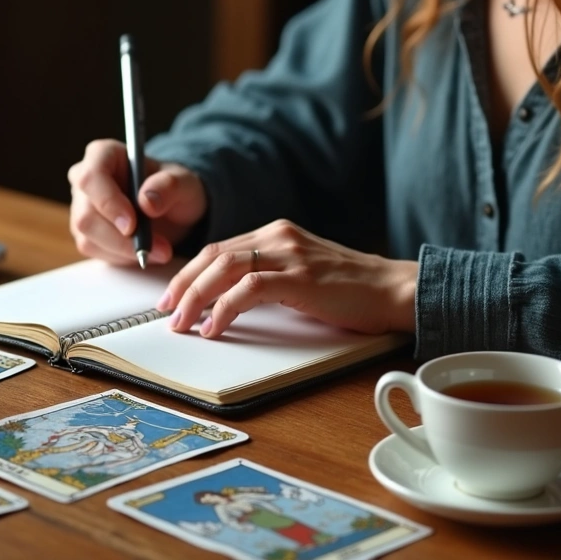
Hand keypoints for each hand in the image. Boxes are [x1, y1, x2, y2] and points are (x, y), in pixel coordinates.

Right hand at [68, 139, 206, 265]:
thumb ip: (169, 186)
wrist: (171, 210)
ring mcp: (82, 208)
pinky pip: (95, 251)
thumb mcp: (184, 183)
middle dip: (120, 238)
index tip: (132, 224)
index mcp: (103, 155)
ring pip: (88, 238)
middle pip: (86, 215)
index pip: (91, 177)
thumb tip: (146, 201)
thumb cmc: (173, 188)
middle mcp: (85, 180)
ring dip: (125, 251)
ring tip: (159, 250)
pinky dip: (122, 257)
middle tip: (156, 247)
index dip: (108, 202)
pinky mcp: (85, 233)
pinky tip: (144, 251)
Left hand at [156, 219, 417, 335]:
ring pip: (224, 268)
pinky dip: (224, 309)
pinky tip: (214, 327)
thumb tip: (228, 299)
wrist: (394, 289)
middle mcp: (278, 236)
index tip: (172, 295)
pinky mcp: (300, 277)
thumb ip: (268, 276)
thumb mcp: (301, 273)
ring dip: (196, 298)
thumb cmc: (351, 288)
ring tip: (182, 322)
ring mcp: (289, 254)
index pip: (218, 248)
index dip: (189, 272)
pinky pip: (249, 289)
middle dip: (183, 284)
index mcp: (275, 233)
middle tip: (166, 311)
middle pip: (213, 255)